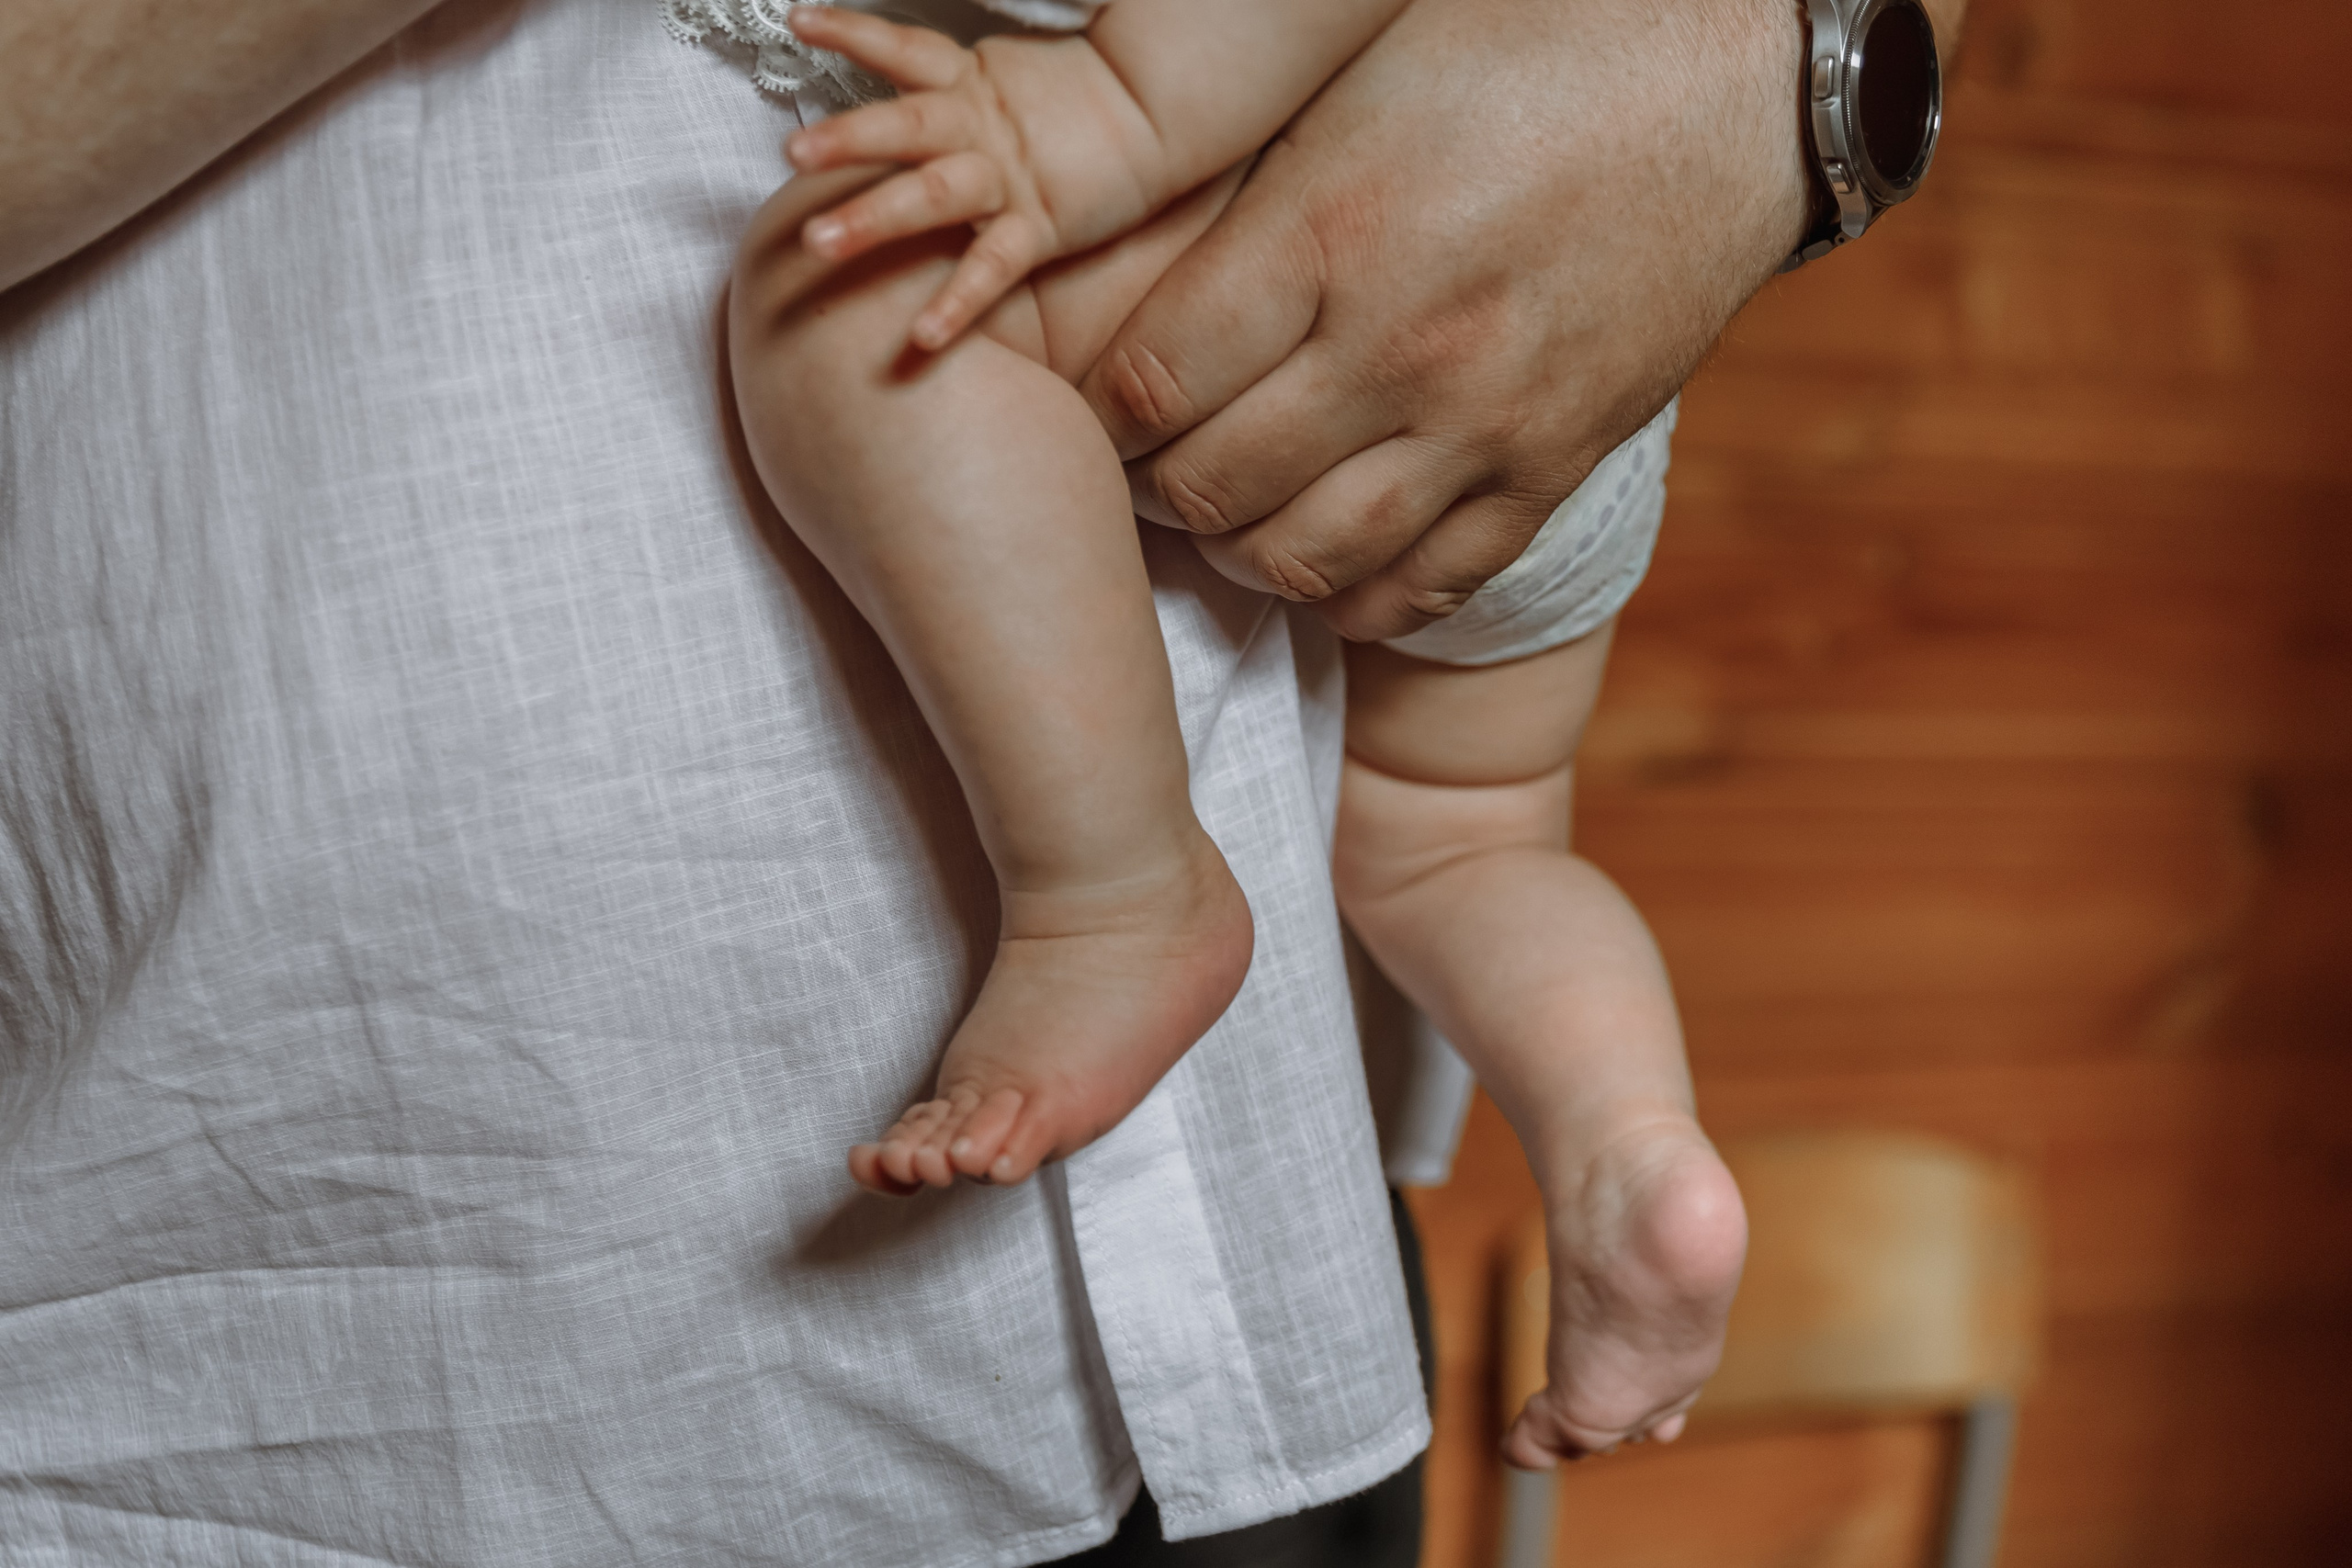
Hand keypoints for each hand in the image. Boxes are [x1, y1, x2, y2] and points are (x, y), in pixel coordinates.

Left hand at [780, 7, 1157, 350]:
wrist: (1164, 111)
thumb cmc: (1081, 101)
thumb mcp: (1007, 77)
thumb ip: (955, 81)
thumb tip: (911, 83)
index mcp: (969, 82)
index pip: (904, 48)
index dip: (852, 32)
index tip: (797, 20)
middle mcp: (979, 127)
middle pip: (903, 128)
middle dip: (846, 139)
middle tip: (791, 154)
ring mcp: (1008, 178)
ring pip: (932, 195)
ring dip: (871, 218)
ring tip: (815, 242)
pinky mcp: (1041, 228)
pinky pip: (993, 270)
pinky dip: (957, 305)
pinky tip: (919, 339)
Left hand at [1077, 0, 1813, 640]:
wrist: (1736, 81)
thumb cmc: (1528, 44)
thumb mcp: (1357, 75)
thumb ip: (1244, 186)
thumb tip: (1124, 260)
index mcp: (1335, 227)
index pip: (1152, 382)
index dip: (1102, 410)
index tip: (1102, 400)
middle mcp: (1405, 345)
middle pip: (1211, 487)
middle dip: (1152, 490)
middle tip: (1147, 463)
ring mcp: (1487, 423)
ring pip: (1308, 561)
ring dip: (1240, 554)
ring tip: (1226, 513)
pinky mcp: (1555, 469)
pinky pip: (1424, 586)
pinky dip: (1353, 596)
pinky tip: (1325, 556)